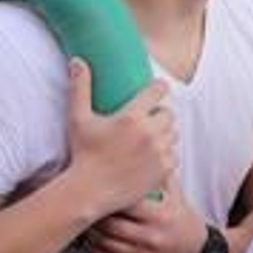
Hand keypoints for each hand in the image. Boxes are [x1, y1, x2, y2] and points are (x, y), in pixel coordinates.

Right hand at [64, 59, 176, 219]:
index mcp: (131, 117)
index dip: (158, 88)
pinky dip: (165, 155)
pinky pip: (174, 155)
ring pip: (173, 134)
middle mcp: (150, 133)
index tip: (155, 89)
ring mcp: (159, 153)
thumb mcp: (78, 119)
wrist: (89, 192)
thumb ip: (80, 87)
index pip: (158, 91)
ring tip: (148, 139)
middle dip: (159, 115)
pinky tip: (150, 157)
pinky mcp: (164, 171)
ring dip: (164, 134)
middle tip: (146, 120)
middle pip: (168, 113)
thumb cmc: (82, 154)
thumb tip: (78, 60)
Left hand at [84, 177, 208, 252]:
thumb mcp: (177, 197)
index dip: (108, 194)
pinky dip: (95, 249)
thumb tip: (141, 153)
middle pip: (110, 225)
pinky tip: (90, 240)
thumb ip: (159, 177)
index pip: (126, 202)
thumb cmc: (183, 221)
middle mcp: (151, 237)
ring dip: (90, 233)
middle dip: (94, 216)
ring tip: (84, 221)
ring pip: (105, 244)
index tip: (96, 187)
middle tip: (84, 205)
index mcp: (160, 215)